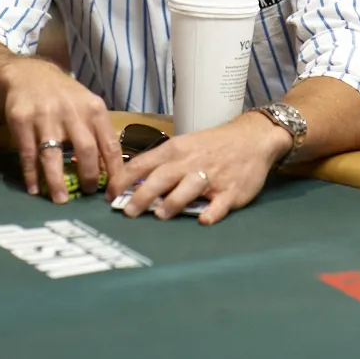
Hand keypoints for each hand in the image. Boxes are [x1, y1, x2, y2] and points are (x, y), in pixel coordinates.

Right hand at [3, 59, 122, 203]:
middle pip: (85, 149)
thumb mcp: (88, 107)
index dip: (114, 170)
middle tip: (87, 194)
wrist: (31, 74)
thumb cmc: (66, 97)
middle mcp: (72, 111)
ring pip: (53, 154)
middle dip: (88, 176)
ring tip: (60, 200)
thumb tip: (109, 173)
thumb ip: (98, 134)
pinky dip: (31, 174)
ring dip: (57, 180)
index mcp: (94, 109)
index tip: (114, 192)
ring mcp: (45, 116)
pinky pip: (28, 153)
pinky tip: (34, 188)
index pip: (109, 144)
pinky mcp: (22, 120)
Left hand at [107, 112, 290, 225]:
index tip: (108, 195)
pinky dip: (212, 211)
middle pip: (162, 177)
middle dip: (143, 194)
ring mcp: (211, 176)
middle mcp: (190, 162)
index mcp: (175, 150)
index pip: (143, 163)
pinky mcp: (231, 191)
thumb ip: (161, 164)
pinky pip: (220, 203)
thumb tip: (132, 183)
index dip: (124, 179)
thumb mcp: (184, 146)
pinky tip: (204, 220)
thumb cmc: (211, 145)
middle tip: (127, 211)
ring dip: (174, 201)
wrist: (251, 138)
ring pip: (189, 188)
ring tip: (160, 215)